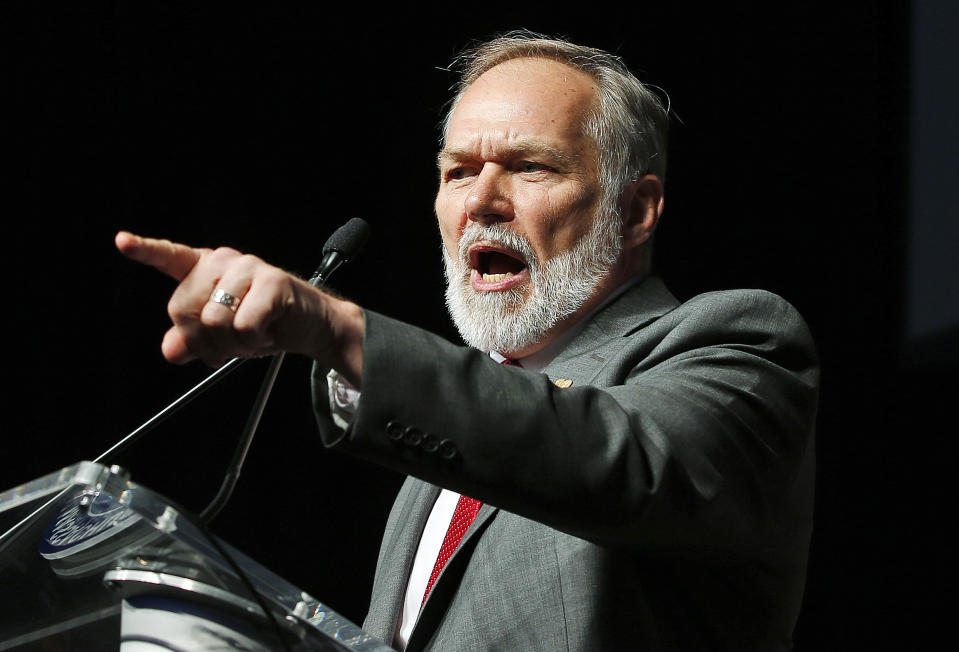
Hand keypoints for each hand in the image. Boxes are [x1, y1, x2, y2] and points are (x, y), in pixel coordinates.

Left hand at [115, 232, 363, 382]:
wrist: (309, 327)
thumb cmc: (263, 325)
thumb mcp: (221, 337)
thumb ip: (192, 341)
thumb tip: (172, 350)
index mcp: (205, 269)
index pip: (170, 257)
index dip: (145, 250)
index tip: (122, 241)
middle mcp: (224, 262)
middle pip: (184, 308)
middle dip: (203, 340)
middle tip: (228, 344)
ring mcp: (249, 268)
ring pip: (213, 319)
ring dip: (231, 343)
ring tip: (251, 337)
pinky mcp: (273, 282)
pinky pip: (244, 325)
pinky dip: (252, 341)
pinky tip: (266, 333)